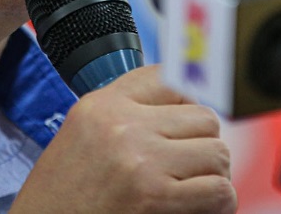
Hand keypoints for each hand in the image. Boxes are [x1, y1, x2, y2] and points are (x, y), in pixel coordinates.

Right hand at [11, 64, 236, 212]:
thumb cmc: (61, 196)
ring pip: (218, 152)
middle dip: (201, 146)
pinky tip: (197, 208)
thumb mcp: (82, 136)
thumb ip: (126, 113)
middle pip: (203, 118)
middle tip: (186, 169)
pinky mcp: (155, 197)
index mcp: (102, 105)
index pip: (170, 79)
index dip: (186, 106)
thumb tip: (186, 101)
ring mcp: (140, 160)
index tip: (183, 129)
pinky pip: (219, 190)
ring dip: (211, 175)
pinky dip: (217, 203)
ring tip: (191, 190)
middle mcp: (122, 125)